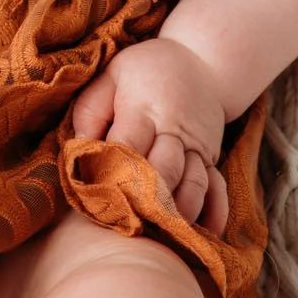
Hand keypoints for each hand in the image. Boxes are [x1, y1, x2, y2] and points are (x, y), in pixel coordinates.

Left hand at [71, 36, 229, 233]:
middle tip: (129, 226)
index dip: (113, 171)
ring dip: (178, 212)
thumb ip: (91, 110)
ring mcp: (198, 146)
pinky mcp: (213, 159)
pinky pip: (218, 188)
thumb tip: (79, 149)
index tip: (97, 197)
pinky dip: (214, 213)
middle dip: (147, 200)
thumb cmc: (143, 71)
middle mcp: (175, 129)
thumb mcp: (111, 75)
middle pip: (165, 169)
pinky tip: (203, 235)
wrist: (200, 62)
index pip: (128, 144)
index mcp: (144, 107)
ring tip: (160, 235)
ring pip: (194, 183)